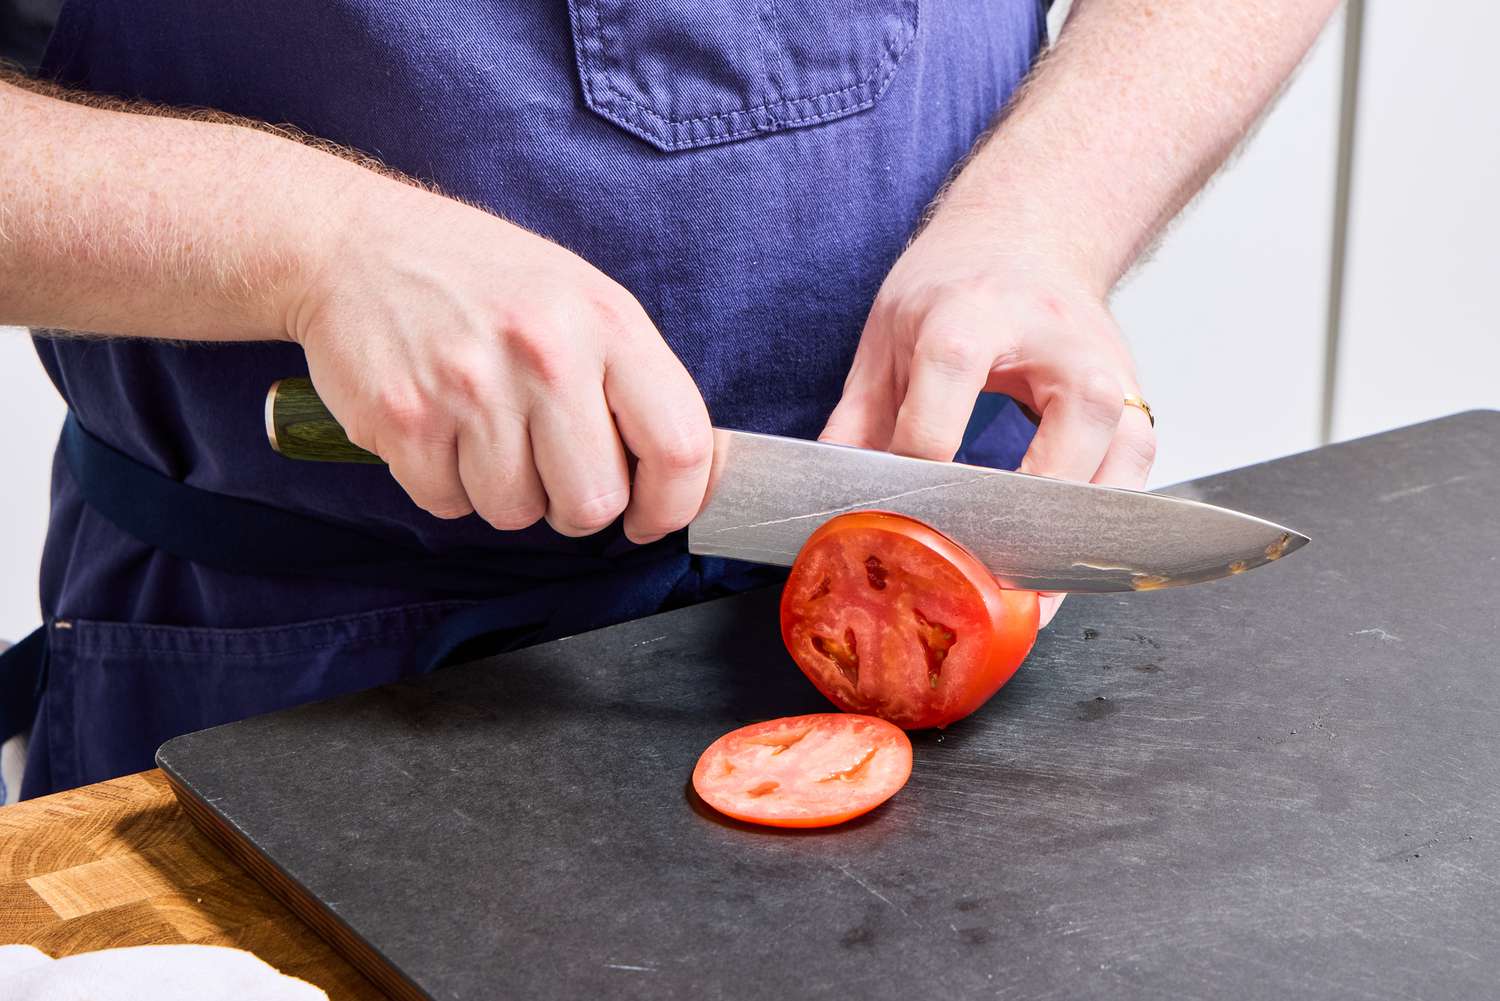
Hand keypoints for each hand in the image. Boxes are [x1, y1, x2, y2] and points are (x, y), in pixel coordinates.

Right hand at [286, 181, 710, 542]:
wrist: (353, 243)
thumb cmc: (482, 280)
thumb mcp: (582, 300)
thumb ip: (637, 382)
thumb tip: (700, 474)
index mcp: (607, 320)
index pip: (680, 447)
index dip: (674, 505)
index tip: (651, 518)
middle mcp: (546, 352)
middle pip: (594, 503)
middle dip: (574, 504)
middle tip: (550, 467)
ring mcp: (471, 387)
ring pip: (517, 513)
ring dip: (504, 491)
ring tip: (484, 428)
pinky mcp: (405, 419)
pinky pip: (449, 505)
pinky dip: (446, 484)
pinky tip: (439, 426)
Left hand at [820, 217, 1155, 625]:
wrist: (1032, 235)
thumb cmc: (958, 283)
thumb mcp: (888, 334)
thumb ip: (857, 418)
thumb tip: (829, 496)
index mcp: (972, 319)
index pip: (937, 427)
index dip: (909, 491)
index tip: (890, 529)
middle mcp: (1059, 350)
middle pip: (1045, 464)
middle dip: (1000, 536)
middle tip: (963, 587)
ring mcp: (1110, 380)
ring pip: (1103, 487)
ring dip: (1059, 550)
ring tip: (1018, 599)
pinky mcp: (1138, 409)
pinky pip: (1128, 489)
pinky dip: (1093, 534)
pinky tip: (1056, 567)